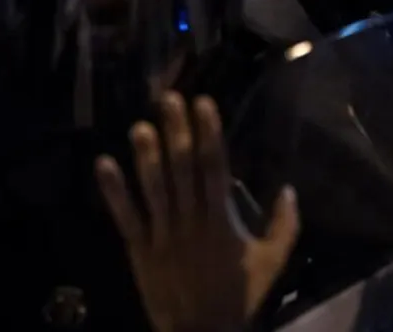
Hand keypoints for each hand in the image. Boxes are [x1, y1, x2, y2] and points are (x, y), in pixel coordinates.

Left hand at [97, 92, 299, 331]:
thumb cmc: (239, 295)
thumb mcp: (273, 262)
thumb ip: (285, 225)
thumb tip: (289, 189)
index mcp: (221, 220)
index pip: (214, 167)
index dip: (209, 133)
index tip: (203, 103)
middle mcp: (191, 220)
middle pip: (182, 169)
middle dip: (176, 132)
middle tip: (168, 98)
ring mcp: (162, 235)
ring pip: (153, 189)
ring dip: (145, 156)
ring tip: (139, 125)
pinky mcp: (140, 249)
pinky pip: (125, 217)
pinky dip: (113, 192)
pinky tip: (103, 164)